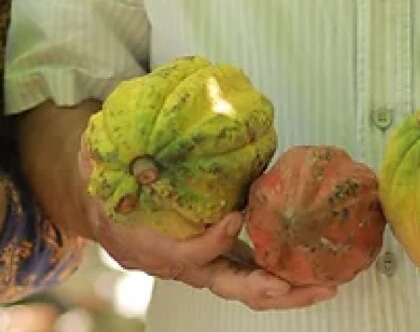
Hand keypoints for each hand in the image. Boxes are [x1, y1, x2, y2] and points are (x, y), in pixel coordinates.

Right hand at [78, 146, 335, 311]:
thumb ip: (99, 153)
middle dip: (265, 288)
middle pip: (227, 286)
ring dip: (287, 288)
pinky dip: (281, 270)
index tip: (235, 216)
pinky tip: (312, 263)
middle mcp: (181, 265)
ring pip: (246, 286)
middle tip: (299, 282)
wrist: (100, 209)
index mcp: (151, 246)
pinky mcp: (219, 256)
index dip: (211, 242)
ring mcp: (202, 265)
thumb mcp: (93, 165)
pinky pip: (251, 270)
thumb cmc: (102, 186)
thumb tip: (107, 132)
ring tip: (326, 284)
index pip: (186, 256)